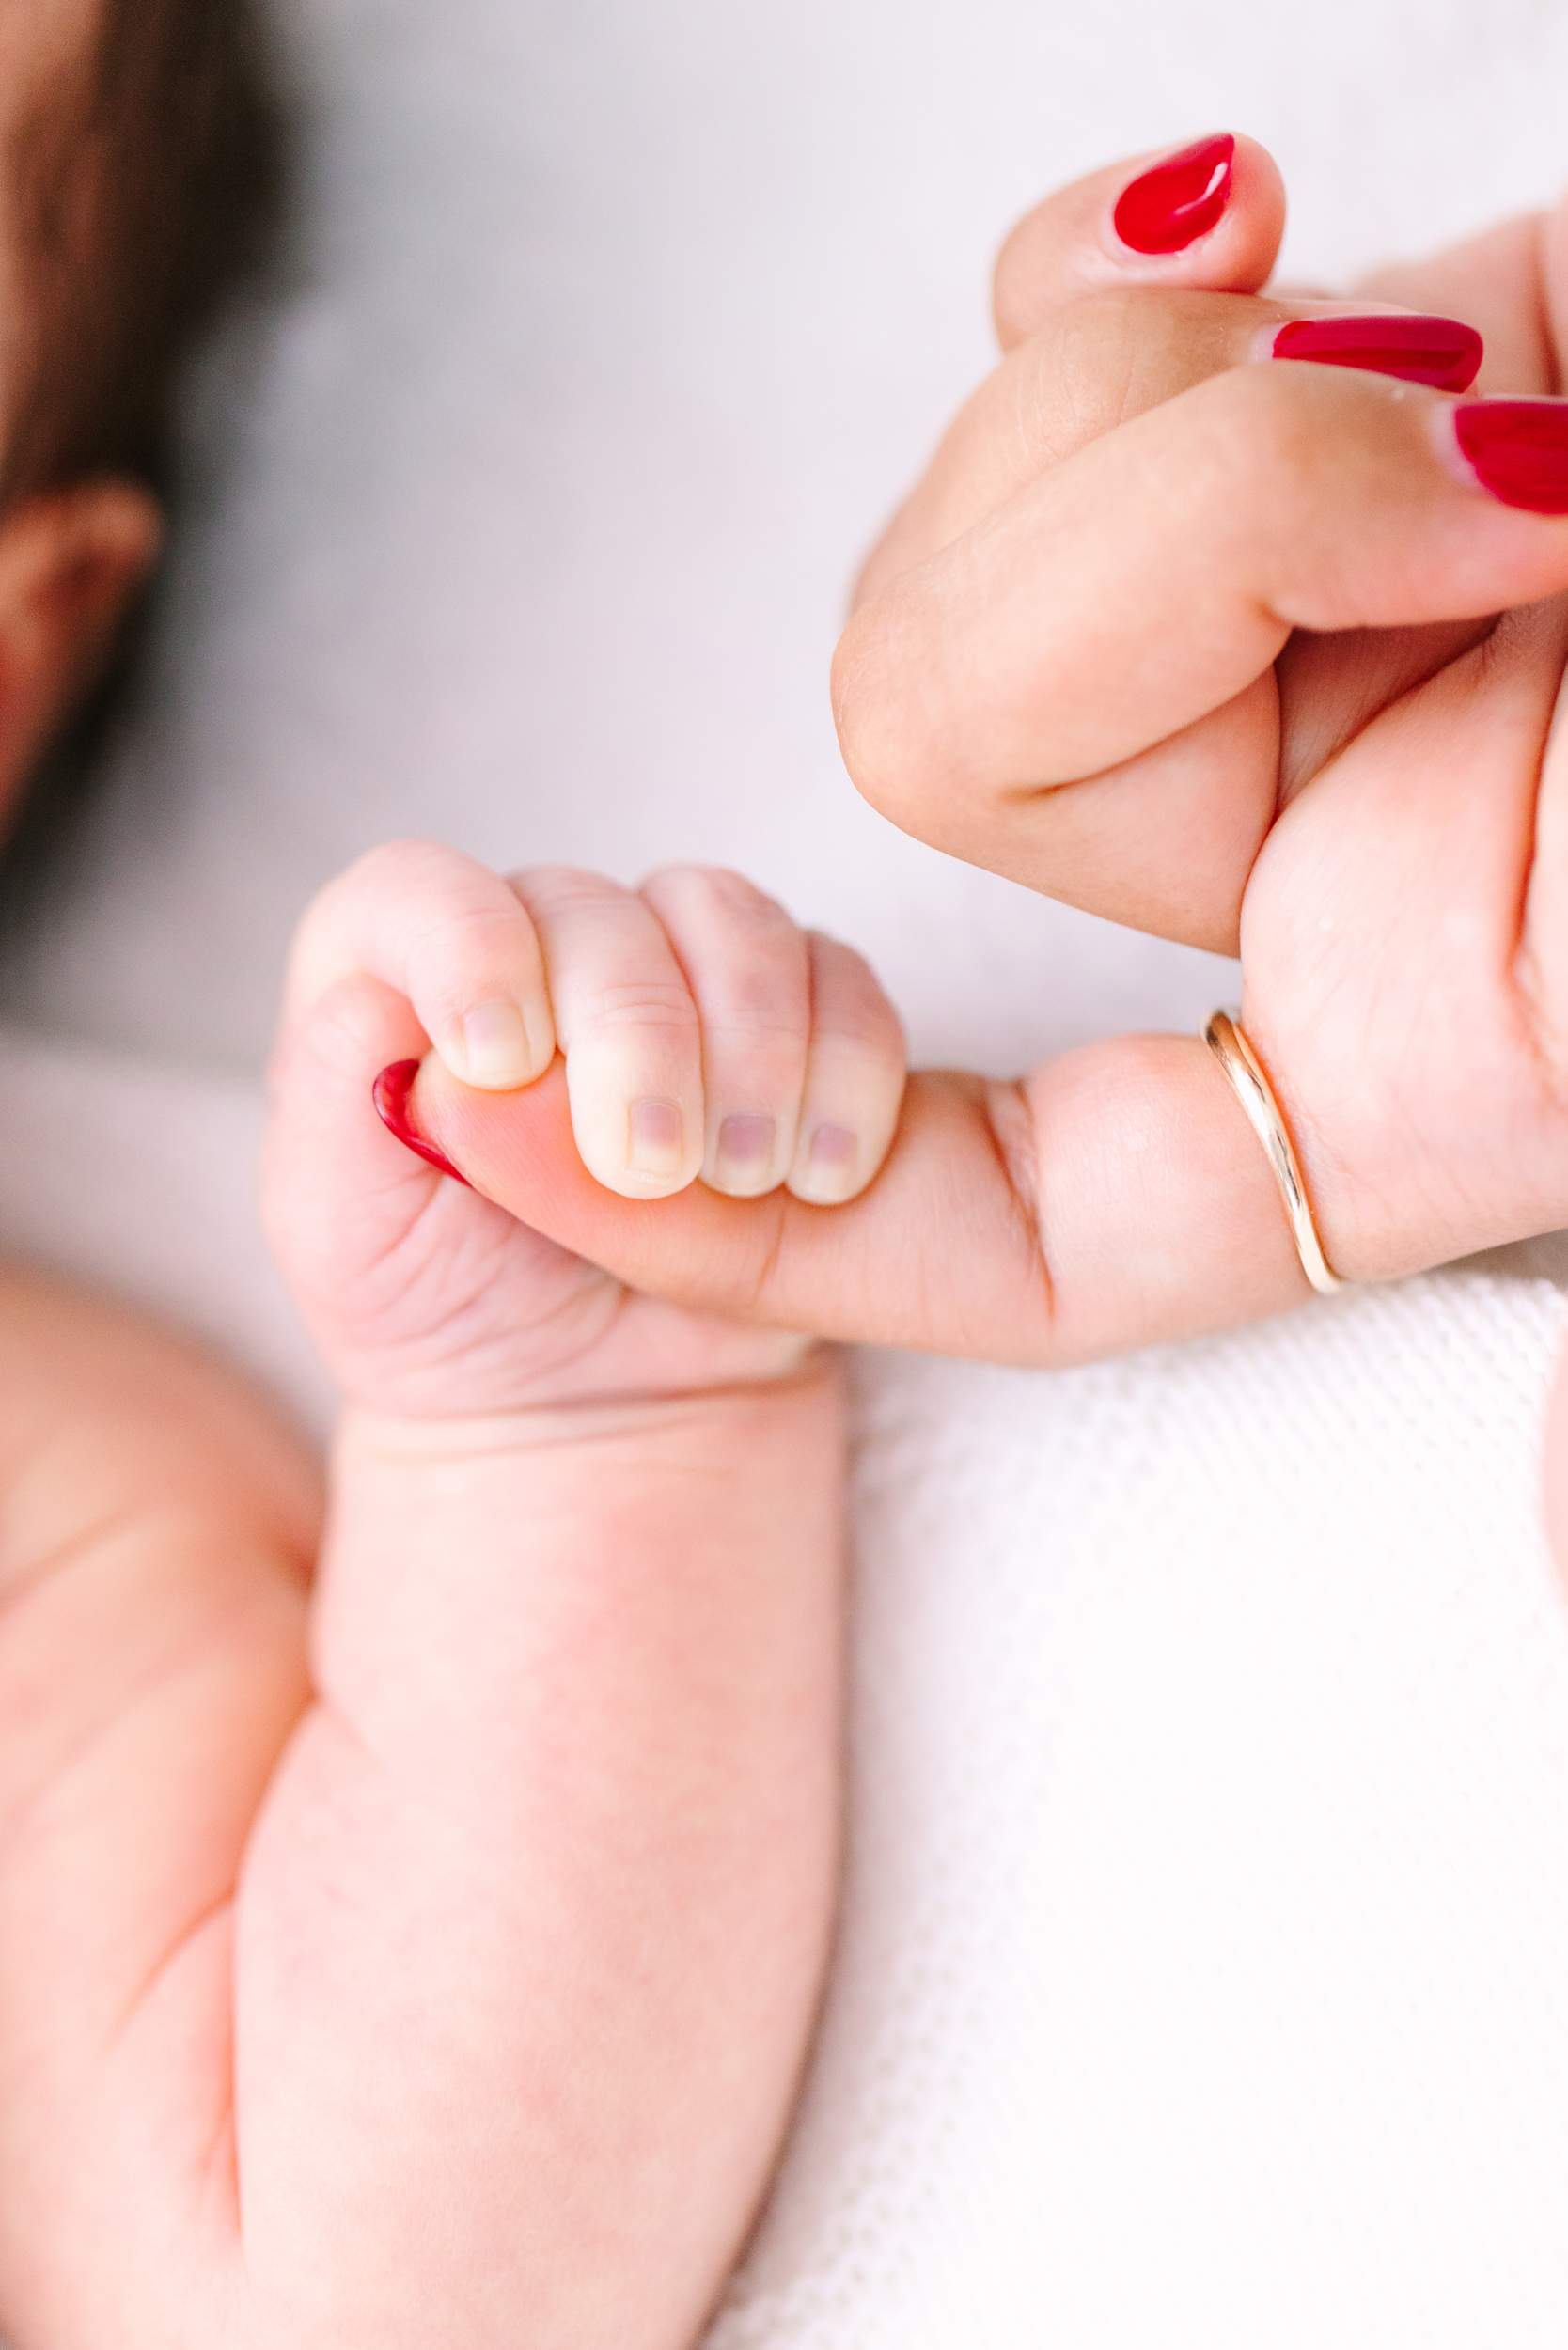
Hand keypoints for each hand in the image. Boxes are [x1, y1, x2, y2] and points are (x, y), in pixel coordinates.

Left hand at [265, 840, 906, 1412]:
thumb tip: (377, 1001)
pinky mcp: (787, 1020)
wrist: (581, 1407)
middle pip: (593, 906)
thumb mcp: (344, 1240)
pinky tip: (820, 1173)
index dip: (468, 944)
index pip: (421, 891)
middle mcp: (536, 948)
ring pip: (725, 918)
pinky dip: (846, 1066)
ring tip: (742, 1180)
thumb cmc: (441, 1311)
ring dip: (751, 1043)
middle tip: (647, 1167)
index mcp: (400, 977)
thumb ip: (338, 1110)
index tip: (503, 1057)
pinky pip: (839, 980)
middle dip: (633, 1029)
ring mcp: (670, 972)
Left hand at [397, 148, 1567, 1360]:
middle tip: (1495, 511)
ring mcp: (1286, 637)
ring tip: (1513, 422)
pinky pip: (1053, 345)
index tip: (492, 1136)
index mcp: (1422, 1088)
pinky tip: (1306, 248)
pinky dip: (1155, 290)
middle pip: (937, 770)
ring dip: (1204, 434)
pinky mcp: (1296, 407)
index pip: (1008, 1235)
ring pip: (963, 561)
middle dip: (1154, 580)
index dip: (750, 1226)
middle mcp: (1315, 865)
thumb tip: (1534, 1537)